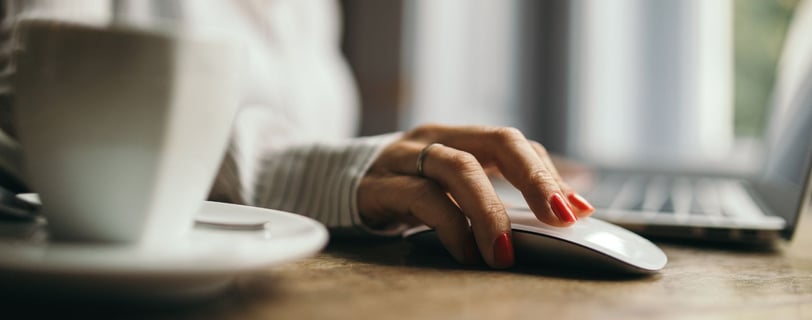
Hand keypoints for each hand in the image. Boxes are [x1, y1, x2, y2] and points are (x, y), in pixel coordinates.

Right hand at [358, 124, 594, 267]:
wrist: (331, 183)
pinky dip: (450, 226)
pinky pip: (421, 198)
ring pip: (458, 167)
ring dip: (489, 211)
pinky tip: (464, 252)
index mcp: (459, 136)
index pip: (514, 143)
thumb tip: (573, 202)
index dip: (548, 174)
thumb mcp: (450, 185)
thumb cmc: (404, 188)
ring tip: (505, 251)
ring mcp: (405, 158)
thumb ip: (500, 190)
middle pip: (495, 142)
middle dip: (534, 179)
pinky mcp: (378, 185)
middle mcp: (435, 138)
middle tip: (560, 218)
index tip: (578, 211)